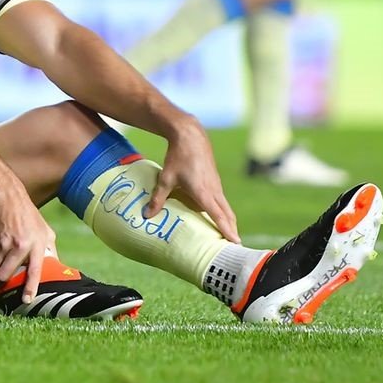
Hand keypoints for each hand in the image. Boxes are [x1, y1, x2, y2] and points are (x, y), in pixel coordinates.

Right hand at [0, 190, 55, 303]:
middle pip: (3, 276)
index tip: (26, 300)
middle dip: (0, 284)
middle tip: (1, 282)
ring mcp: (1, 244)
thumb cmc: (29, 216)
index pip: (34, 271)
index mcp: (34, 245)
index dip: (29, 288)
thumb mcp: (45, 230)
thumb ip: (50, 249)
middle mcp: (18, 246)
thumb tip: (55, 266)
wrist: (8, 198)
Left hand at [143, 116, 239, 242]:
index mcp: (204, 192)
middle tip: (234, 247)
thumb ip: (158, 198)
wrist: (190, 135)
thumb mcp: (166, 178)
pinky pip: (221, 200)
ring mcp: (216, 185)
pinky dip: (223, 211)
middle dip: (231, 230)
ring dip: (229, 221)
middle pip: (227, 214)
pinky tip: (217, 217)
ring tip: (229, 236)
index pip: (218, 215)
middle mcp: (214, 190)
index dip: (227, 230)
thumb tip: (147, 216)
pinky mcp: (215, 181)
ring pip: (226, 207)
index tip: (235, 242)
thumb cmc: (178, 157)